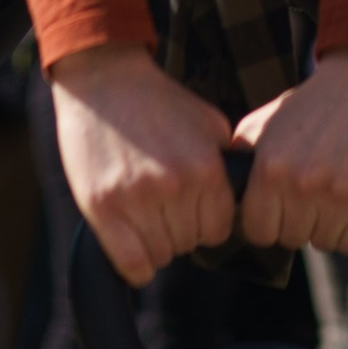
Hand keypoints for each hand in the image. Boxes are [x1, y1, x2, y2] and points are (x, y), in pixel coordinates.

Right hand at [51, 46, 236, 286]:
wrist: (105, 82)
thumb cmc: (159, 103)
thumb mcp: (209, 125)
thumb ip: (228, 164)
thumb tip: (245, 197)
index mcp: (206, 169)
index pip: (218, 229)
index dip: (206, 223)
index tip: (193, 211)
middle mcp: (175, 187)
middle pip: (189, 243)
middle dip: (180, 229)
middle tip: (164, 207)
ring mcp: (136, 199)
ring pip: (161, 255)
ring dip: (156, 243)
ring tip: (146, 217)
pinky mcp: (103, 208)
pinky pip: (131, 262)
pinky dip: (136, 266)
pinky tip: (134, 248)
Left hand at [234, 44, 347, 257]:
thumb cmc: (309, 109)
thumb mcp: (261, 126)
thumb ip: (237, 163)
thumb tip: (218, 199)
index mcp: (271, 169)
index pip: (259, 233)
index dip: (269, 221)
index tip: (280, 206)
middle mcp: (304, 184)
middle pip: (292, 239)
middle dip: (299, 219)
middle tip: (312, 188)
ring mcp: (342, 194)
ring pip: (324, 243)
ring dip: (327, 223)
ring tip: (333, 188)